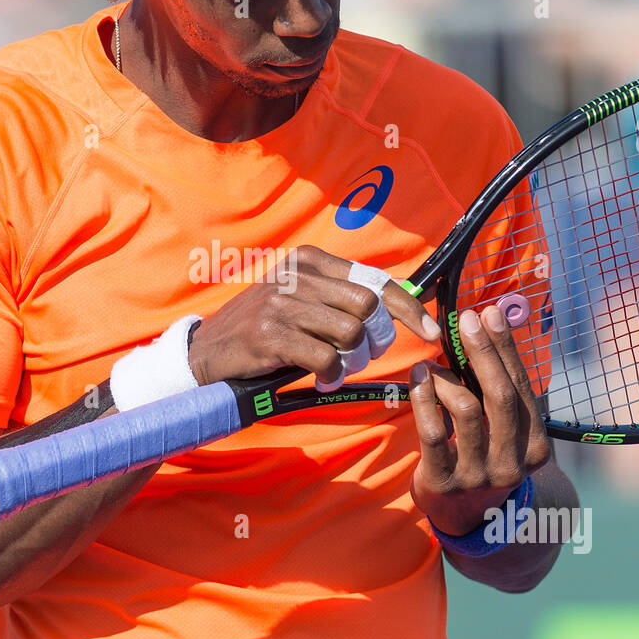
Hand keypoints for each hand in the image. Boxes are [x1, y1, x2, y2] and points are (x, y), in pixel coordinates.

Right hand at [187, 244, 440, 387]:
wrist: (209, 351)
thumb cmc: (266, 329)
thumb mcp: (302, 301)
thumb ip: (341, 298)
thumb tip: (402, 306)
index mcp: (309, 260)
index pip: (374, 280)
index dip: (408, 307)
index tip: (429, 331)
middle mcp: (296, 274)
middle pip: (368, 307)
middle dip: (376, 339)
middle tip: (362, 356)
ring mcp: (281, 302)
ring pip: (350, 332)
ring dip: (352, 359)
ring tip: (335, 366)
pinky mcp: (270, 334)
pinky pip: (326, 357)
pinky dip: (332, 374)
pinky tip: (322, 378)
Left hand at [408, 304, 550, 537]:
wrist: (467, 517)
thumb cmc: (485, 456)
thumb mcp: (504, 430)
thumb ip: (500, 388)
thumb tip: (491, 324)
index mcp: (536, 447)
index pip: (522, 388)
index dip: (506, 349)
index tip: (491, 314)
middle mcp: (512, 463)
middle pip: (499, 396)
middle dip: (482, 352)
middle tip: (466, 321)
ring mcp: (478, 475)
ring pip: (464, 409)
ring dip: (445, 377)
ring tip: (431, 366)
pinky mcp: (443, 481)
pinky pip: (431, 431)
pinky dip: (423, 398)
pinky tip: (418, 379)